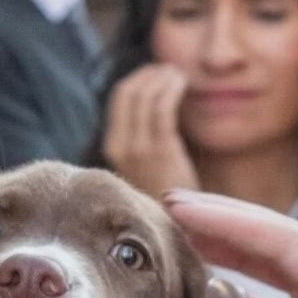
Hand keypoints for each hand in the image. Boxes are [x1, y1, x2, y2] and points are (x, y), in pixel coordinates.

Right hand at [102, 64, 198, 196]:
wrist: (177, 228)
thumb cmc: (169, 194)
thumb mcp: (148, 163)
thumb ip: (146, 136)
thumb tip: (158, 100)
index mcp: (114, 146)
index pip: (121, 96)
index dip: (141, 77)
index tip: (159, 71)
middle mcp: (120, 146)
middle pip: (130, 91)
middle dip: (151, 74)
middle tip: (171, 69)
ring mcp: (138, 149)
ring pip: (145, 95)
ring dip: (163, 78)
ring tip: (179, 75)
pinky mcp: (159, 151)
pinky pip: (161, 108)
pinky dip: (171, 88)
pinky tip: (183, 83)